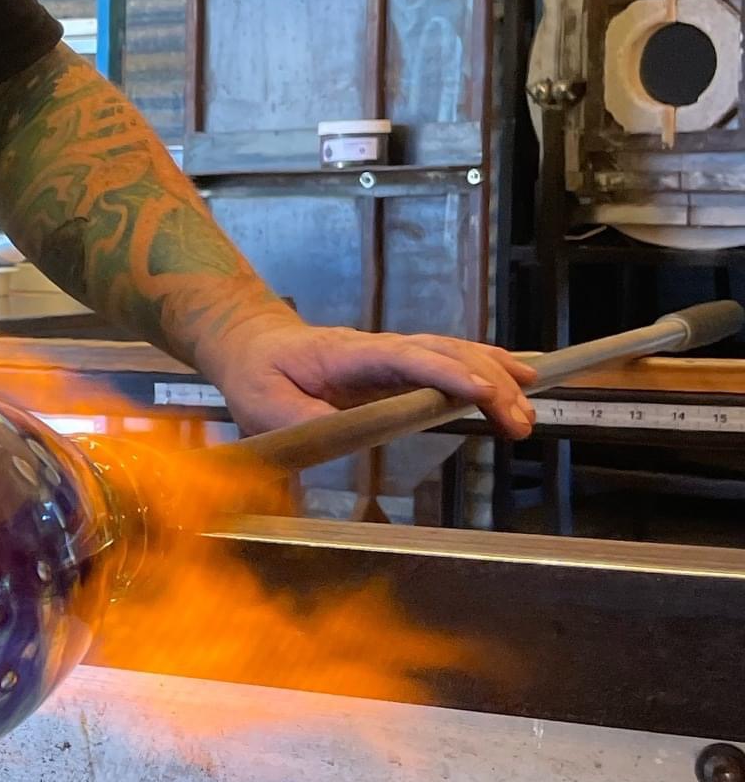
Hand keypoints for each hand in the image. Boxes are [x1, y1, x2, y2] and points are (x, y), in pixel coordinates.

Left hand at [197, 309, 535, 438]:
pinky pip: (449, 362)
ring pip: (451, 354)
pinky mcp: (399, 368)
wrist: (252, 346)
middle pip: (440, 353)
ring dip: (494, 377)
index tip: (483, 394)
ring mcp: (391, 355)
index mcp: (345, 354)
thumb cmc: (258, 375)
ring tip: (529, 409)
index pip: (404, 357)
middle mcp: (376, 349)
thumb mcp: (264, 404)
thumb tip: (339, 436)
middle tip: (519, 419)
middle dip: (486, 382)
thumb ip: (301, 421)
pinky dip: (487, 369)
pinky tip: (520, 380)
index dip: (446, 373)